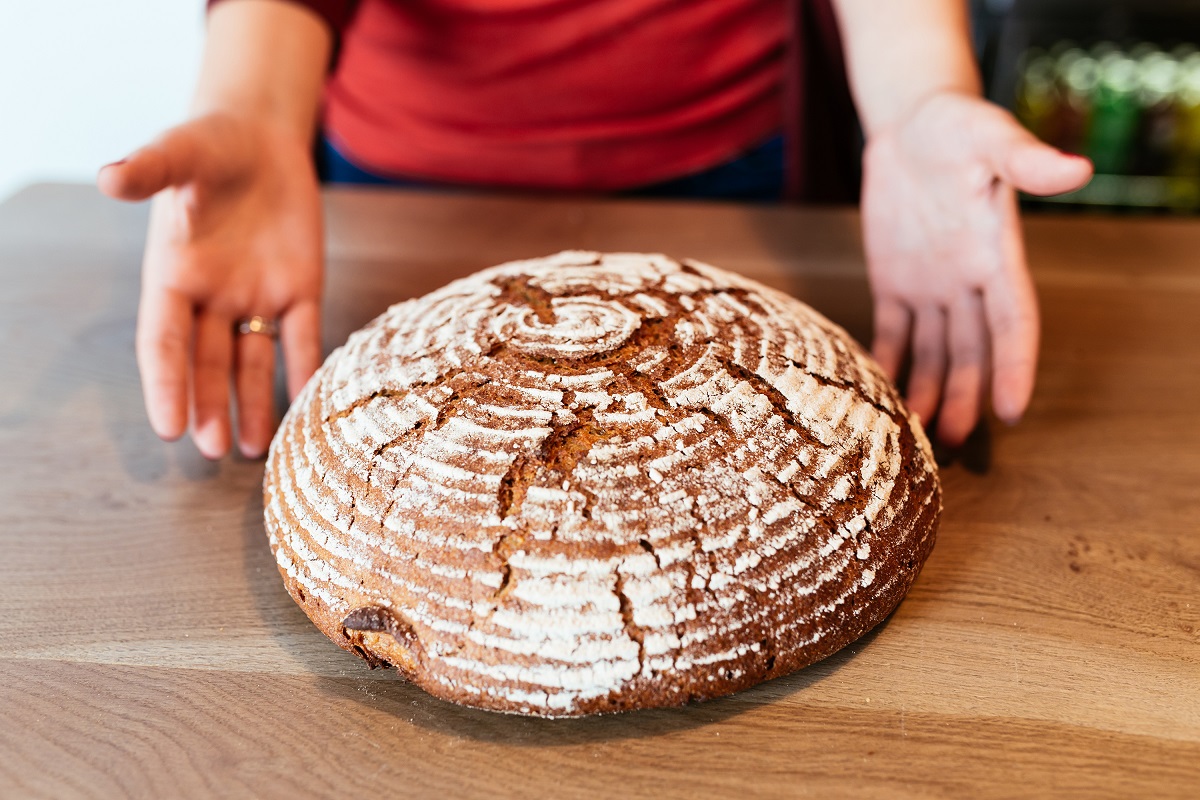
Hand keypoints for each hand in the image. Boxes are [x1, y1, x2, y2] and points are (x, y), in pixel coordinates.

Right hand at [98, 112, 323, 458]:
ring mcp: (256, 297)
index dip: (165, 384)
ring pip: (252, 362)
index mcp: (173, 275)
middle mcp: (212, 297)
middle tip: (213, 451)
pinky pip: (303, 338)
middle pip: (207, 364)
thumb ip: (150, 171)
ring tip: (253, 450)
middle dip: (209, 406)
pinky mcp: (299, 289)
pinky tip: (309, 406)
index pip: (164, 342)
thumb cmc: (209, 146)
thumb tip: (109, 177)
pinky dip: (306, 370)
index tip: (167, 427)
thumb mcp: (180, 154)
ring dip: (254, 403)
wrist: (259, 137)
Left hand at [861, 91, 1091, 445]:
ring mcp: (932, 285)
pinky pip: (892, 331)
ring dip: (925, 391)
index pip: (1013, 323)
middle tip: (950, 442)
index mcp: (998, 255)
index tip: (1013, 410)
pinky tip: (877, 396)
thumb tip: (1078, 169)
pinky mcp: (894, 281)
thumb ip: (1025, 160)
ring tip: (914, 436)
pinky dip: (886, 362)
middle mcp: (968, 281)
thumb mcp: (989, 136)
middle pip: (970, 351)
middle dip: (962, 395)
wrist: (913, 122)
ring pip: (932, 351)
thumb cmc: (958, 124)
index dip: (1015, 367)